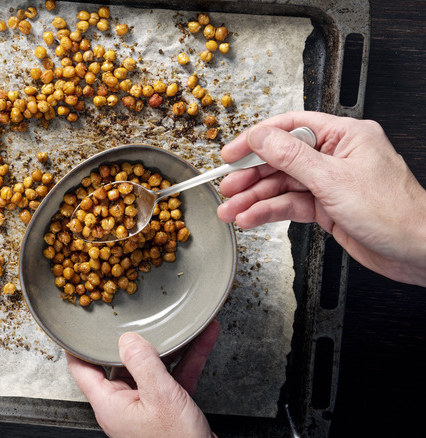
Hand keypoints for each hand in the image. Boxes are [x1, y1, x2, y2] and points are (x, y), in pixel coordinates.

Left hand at [67, 319, 219, 437]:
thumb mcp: (161, 397)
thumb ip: (143, 363)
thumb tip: (127, 338)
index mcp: (109, 403)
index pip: (81, 368)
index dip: (79, 345)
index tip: (81, 324)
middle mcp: (122, 405)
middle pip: (120, 363)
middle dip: (135, 339)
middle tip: (138, 316)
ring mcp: (144, 407)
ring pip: (151, 368)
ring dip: (170, 347)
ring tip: (179, 324)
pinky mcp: (165, 410)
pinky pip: (173, 378)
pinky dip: (187, 360)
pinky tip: (203, 341)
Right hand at [216, 111, 425, 285]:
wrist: (418, 251)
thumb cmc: (394, 212)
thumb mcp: (334, 180)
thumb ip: (292, 157)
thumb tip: (262, 136)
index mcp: (345, 136)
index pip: (290, 127)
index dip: (257, 138)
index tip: (232, 152)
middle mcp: (336, 157)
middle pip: (281, 159)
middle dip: (251, 176)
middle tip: (227, 187)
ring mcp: (330, 183)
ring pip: (282, 186)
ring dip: (254, 199)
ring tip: (231, 211)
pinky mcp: (327, 207)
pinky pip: (290, 206)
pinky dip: (269, 213)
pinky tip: (251, 219)